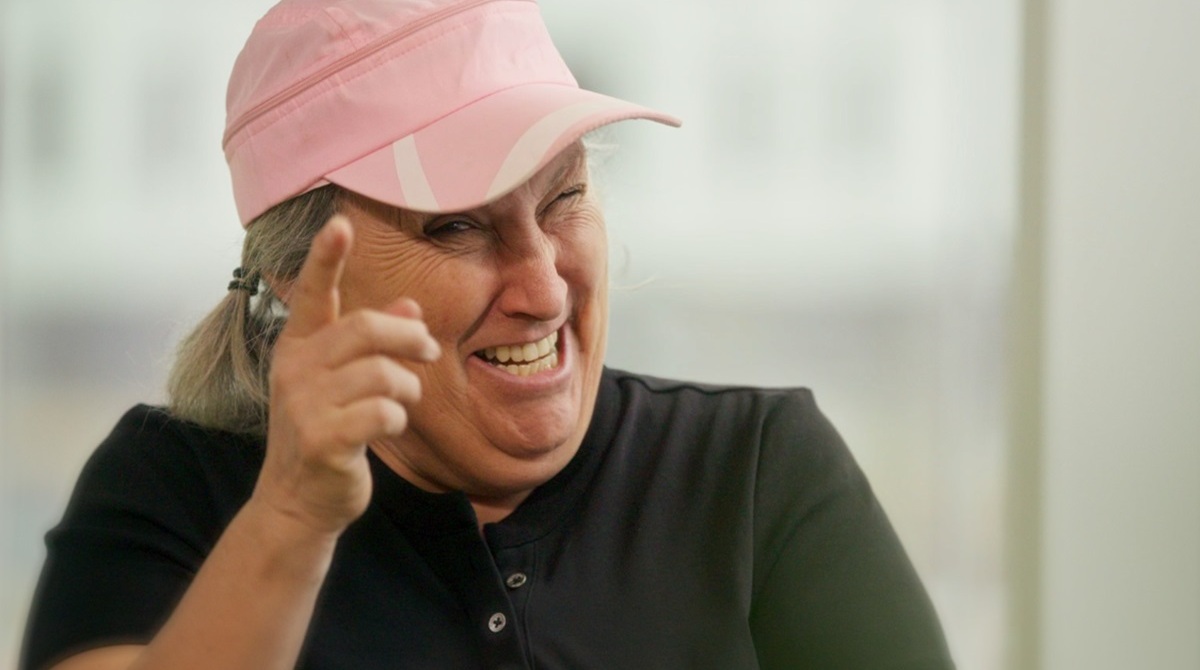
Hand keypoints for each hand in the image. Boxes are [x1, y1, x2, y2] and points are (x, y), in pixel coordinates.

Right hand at [252, 215, 439, 537]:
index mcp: (298, 348)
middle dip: (409, 337)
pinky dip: (397, 418)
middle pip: (366, 329)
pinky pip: (383, 412)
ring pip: (382, 373)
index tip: (341, 223)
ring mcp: (304, 405)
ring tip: (402, 402)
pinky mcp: (323, 439)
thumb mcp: (345, 383)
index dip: (327, 258)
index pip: (313, 294)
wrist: (298, 500)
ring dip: (406, 388)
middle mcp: (295, 370)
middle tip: (428, 350)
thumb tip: (410, 307)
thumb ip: (374, 345)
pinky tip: (388, 427)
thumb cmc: (327, 432)